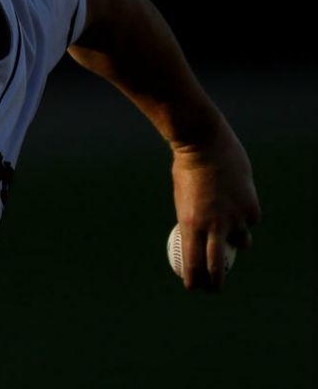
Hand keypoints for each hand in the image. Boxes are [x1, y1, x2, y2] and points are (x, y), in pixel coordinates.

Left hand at [171, 118, 260, 289]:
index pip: (192, 263)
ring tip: (231, 242)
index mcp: (190, 224)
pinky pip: (250, 221)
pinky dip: (245, 218)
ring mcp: (235, 218)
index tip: (193, 287)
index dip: (193, 280)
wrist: (204, 145)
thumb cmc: (187, 169)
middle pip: (217, 266)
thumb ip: (192, 219)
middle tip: (214, 288)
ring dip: (236, 245)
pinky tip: (240, 209)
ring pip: (241, 244)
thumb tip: (196, 235)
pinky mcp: (251, 208)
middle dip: (215, 282)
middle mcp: (214, 226)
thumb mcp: (182, 199)